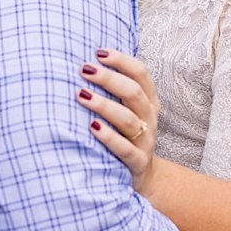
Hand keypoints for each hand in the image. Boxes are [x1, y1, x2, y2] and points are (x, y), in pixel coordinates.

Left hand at [76, 49, 159, 194]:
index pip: (141, 74)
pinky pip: (125, 149)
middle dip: (108, 78)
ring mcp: (145, 141)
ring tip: (81, 96)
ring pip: (127, 119)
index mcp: (149, 102)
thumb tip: (84, 63)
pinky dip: (108, 137)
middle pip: (133, 92)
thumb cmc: (125, 136)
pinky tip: (92, 127)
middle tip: (84, 70)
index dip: (121, 60)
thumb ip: (114, 91)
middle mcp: (149, 119)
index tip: (98, 52)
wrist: (144, 177)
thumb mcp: (126, 111)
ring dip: (104, 105)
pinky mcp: (138, 162)